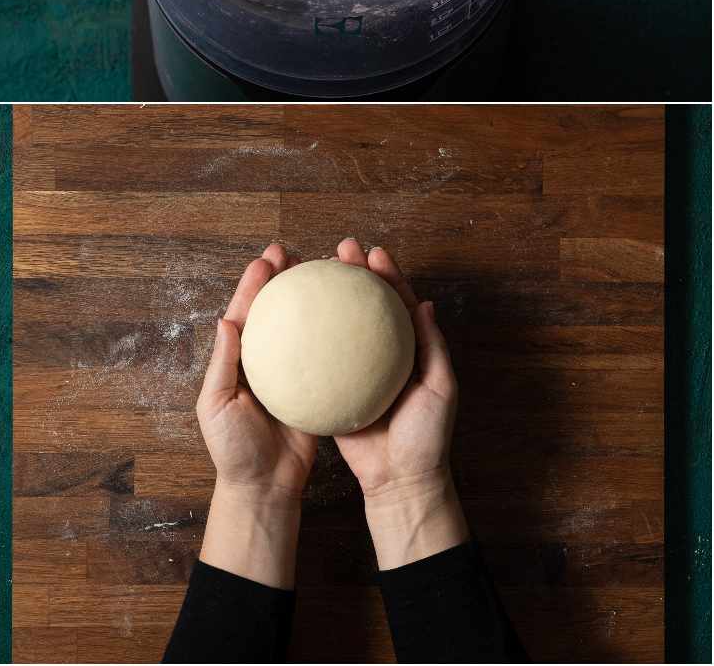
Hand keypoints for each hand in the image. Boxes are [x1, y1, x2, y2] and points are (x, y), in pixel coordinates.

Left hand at [195, 244, 314, 587]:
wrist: (264, 488)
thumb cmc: (233, 451)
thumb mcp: (217, 407)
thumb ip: (222, 365)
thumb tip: (225, 321)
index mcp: (237, 360)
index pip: (246, 312)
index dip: (255, 283)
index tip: (269, 258)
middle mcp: (263, 361)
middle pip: (274, 311)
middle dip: (282, 279)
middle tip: (296, 253)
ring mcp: (290, 375)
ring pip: (300, 328)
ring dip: (308, 299)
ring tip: (325, 272)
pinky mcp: (314, 392)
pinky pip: (325, 358)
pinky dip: (333, 336)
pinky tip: (351, 320)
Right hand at [330, 239, 467, 568]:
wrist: (399, 481)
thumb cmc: (427, 438)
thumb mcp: (441, 389)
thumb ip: (433, 347)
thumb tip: (425, 305)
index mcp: (408, 350)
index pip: (396, 303)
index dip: (385, 275)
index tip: (371, 251)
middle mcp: (379, 355)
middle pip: (364, 305)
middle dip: (352, 274)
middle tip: (338, 251)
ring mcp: (354, 371)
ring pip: (339, 325)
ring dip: (327, 297)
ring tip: (312, 272)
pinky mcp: (332, 390)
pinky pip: (316, 359)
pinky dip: (306, 337)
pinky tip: (291, 319)